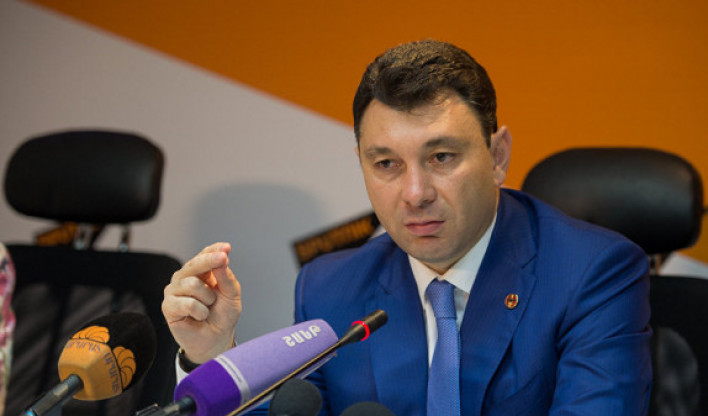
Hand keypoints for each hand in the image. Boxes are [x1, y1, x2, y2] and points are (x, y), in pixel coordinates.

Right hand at [162, 242, 241, 362]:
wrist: (216, 339)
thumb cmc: (222, 315)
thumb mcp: (231, 294)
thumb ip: (226, 277)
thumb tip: (222, 258)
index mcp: (200, 272)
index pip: (204, 254)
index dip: (214, 249)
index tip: (226, 248)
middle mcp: (184, 277)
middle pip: (194, 264)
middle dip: (210, 261)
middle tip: (222, 258)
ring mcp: (174, 291)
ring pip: (191, 283)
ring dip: (207, 298)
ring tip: (208, 307)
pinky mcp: (168, 307)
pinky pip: (186, 303)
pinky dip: (199, 311)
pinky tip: (200, 316)